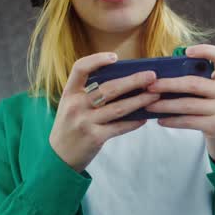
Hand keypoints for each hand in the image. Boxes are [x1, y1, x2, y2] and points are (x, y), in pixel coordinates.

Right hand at [49, 53, 161, 172]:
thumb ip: (89, 94)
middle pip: (108, 88)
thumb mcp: (72, 106)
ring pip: (118, 107)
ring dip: (139, 100)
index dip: (97, 60)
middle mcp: (76, 106)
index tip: (115, 57)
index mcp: (69, 93)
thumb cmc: (70, 127)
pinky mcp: (94, 137)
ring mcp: (85, 122)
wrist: (59, 157)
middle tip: (152, 76)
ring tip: (155, 95)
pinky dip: (134, 121)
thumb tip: (124, 82)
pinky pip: (119, 127)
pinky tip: (145, 117)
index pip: (80, 68)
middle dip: (133, 81)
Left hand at [147, 45, 214, 166]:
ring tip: (148, 104)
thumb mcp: (213, 94)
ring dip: (165, 105)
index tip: (187, 52)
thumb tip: (164, 77)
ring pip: (188, 104)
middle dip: (168, 84)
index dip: (206, 50)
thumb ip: (198, 83)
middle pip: (194, 83)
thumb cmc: (214, 112)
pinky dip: (172, 120)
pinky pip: (189, 121)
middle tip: (150, 86)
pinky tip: (160, 120)